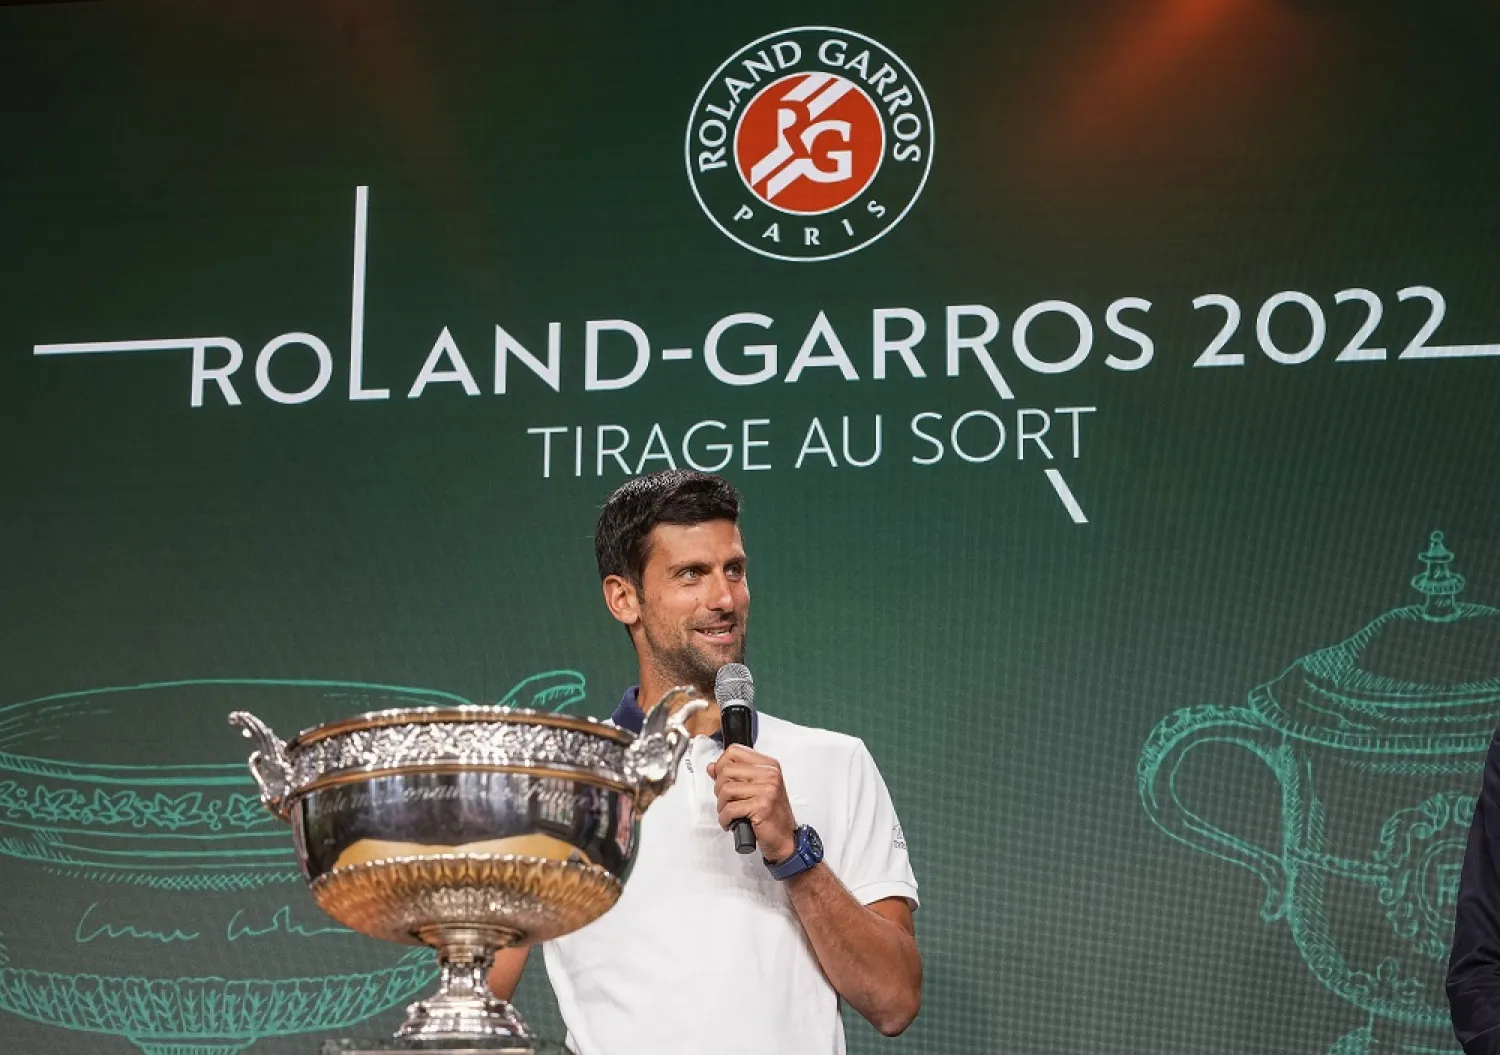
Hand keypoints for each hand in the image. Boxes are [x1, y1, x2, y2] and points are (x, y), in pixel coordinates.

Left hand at [707, 744, 797, 862]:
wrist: (785, 839)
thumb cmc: (771, 815)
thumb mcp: (755, 789)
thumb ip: (734, 775)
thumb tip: (712, 767)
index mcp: (768, 765)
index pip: (734, 751)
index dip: (721, 765)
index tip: (721, 778)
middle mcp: (770, 774)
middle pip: (726, 770)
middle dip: (719, 789)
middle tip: (726, 801)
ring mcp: (767, 790)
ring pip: (726, 790)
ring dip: (722, 806)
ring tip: (729, 814)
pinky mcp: (761, 806)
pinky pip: (730, 808)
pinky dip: (725, 818)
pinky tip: (731, 823)